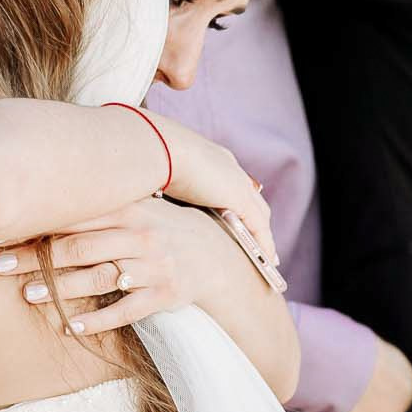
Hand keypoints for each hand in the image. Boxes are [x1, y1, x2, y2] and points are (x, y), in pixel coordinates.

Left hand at [0, 198, 281, 336]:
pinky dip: (96, 319)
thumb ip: (98, 202)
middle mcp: (140, 235)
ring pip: (99, 277)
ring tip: (26, 294)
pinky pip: (126, 311)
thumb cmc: (163, 229)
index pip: (75, 213)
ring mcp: (153, 266)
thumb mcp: (137, 208)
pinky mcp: (164, 295)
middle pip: (79, 246)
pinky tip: (69, 326)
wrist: (218, 258)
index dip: (36, 221)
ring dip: (59, 287)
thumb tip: (42, 190)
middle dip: (36, 256)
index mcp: (129, 209)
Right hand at [152, 114, 276, 260]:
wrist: (155, 148)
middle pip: (251, 199)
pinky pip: (259, 227)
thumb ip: (160, 188)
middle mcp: (228, 166)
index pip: (231, 183)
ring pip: (260, 215)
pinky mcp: (240, 198)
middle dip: (256, 220)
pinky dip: (264, 245)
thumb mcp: (155, 175)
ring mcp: (237, 182)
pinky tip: (266, 263)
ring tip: (265, 258)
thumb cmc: (145, 159)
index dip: (236, 202)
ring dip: (263, 236)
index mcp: (210, 157)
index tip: (236, 218)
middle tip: (258, 242)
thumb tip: (145, 202)